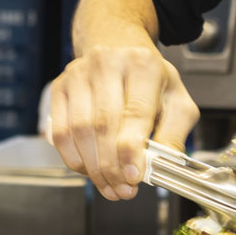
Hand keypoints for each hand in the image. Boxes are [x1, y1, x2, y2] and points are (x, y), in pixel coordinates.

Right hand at [49, 41, 200, 200]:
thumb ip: (173, 134)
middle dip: (112, 166)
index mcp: (142, 64)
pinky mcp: (59, 87)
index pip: (134, 112)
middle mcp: (107, 63)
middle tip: (124, 190)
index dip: (131, 150)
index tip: (134, 177)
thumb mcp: (175, 100)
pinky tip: (91, 170)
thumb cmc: (149, 78)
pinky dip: (74, 159)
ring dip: (93, 168)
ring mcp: (78, 74)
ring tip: (110, 186)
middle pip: (102, 125)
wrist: (117, 44)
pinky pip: (60, 133)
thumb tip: (161, 168)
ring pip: (78, 131)